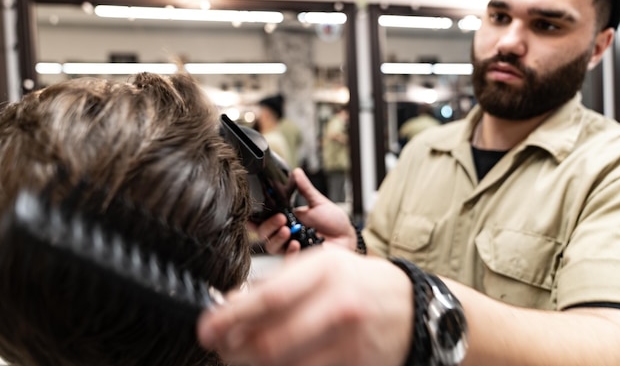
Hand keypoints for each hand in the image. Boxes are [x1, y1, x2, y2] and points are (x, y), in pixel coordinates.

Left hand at [197, 247, 412, 365]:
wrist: (409, 307)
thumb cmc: (359, 282)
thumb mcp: (323, 265)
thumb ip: (279, 281)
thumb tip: (233, 302)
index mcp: (326, 270)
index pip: (269, 298)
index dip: (232, 317)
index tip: (208, 327)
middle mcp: (338, 304)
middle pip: (271, 340)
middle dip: (235, 349)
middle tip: (220, 347)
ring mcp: (349, 340)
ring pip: (284, 365)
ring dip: (253, 364)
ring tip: (242, 356)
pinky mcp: (356, 365)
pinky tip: (274, 362)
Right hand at [248, 168, 356, 253]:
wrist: (349, 237)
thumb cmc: (334, 222)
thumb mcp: (318, 203)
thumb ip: (305, 189)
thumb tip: (296, 172)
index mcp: (286, 220)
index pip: (264, 221)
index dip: (254, 219)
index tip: (251, 214)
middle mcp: (286, 235)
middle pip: (264, 234)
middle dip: (269, 226)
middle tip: (281, 219)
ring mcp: (292, 248)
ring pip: (272, 247)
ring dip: (277, 238)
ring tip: (288, 230)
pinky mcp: (301, 260)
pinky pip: (289, 260)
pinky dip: (290, 253)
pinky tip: (296, 244)